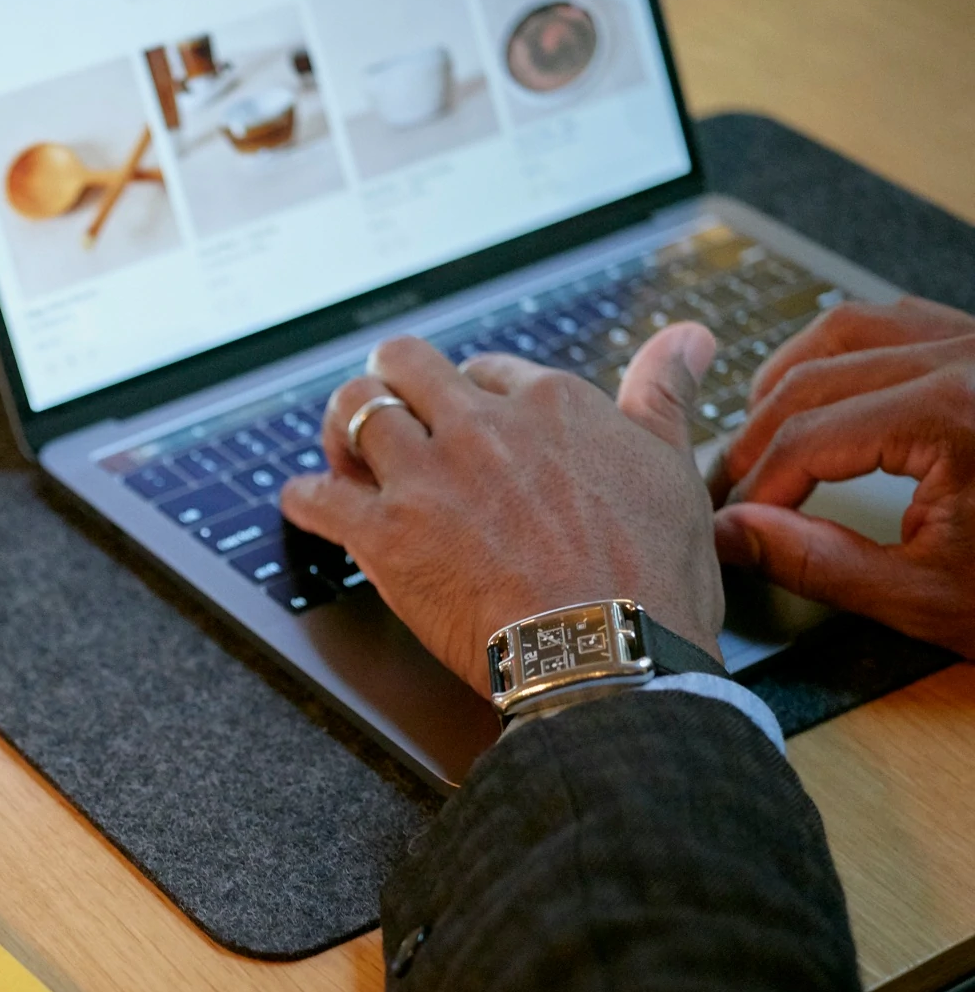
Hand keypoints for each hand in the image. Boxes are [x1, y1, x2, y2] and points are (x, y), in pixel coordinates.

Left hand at [278, 326, 723, 694]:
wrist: (606, 655)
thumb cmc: (650, 579)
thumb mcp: (674, 470)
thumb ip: (665, 396)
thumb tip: (687, 336)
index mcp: (550, 404)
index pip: (487, 370)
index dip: (469, 395)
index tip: (465, 420)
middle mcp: (481, 427)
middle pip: (407, 366)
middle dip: (391, 383)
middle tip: (386, 413)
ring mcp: (428, 477)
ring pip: (357, 411)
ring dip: (342, 427)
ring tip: (343, 450)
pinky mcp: (386, 535)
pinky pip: (318, 498)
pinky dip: (305, 499)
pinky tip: (306, 504)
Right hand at [714, 297, 974, 657]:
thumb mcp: (926, 594)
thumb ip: (815, 560)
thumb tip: (733, 534)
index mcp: (950, 415)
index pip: (805, 440)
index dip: (752, 490)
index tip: (728, 528)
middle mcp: (967, 360)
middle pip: (811, 377)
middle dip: (756, 438)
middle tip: (728, 493)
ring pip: (850, 327)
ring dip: (790, 379)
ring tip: (761, 438)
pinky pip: (901, 320)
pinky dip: (847, 353)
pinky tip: (828, 396)